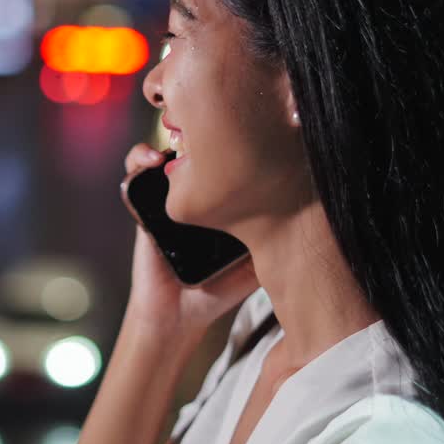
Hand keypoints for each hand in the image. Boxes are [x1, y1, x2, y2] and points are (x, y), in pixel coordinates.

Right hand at [120, 143, 259, 343]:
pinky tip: (151, 160)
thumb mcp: (257, 261)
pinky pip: (134, 172)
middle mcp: (195, 193)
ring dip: (167, 136)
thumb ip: (275, 239)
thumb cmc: (218, 290)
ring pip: (164, 150)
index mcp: (221, 199)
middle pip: (195, 147)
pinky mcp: (141, 204)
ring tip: (176, 139)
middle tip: (212, 129)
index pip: (224, 158)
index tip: (242, 130)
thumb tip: (309, 215)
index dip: (231, 140)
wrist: (179, 314)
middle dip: (201, 129)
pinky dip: (139, 159)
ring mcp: (167, 196)